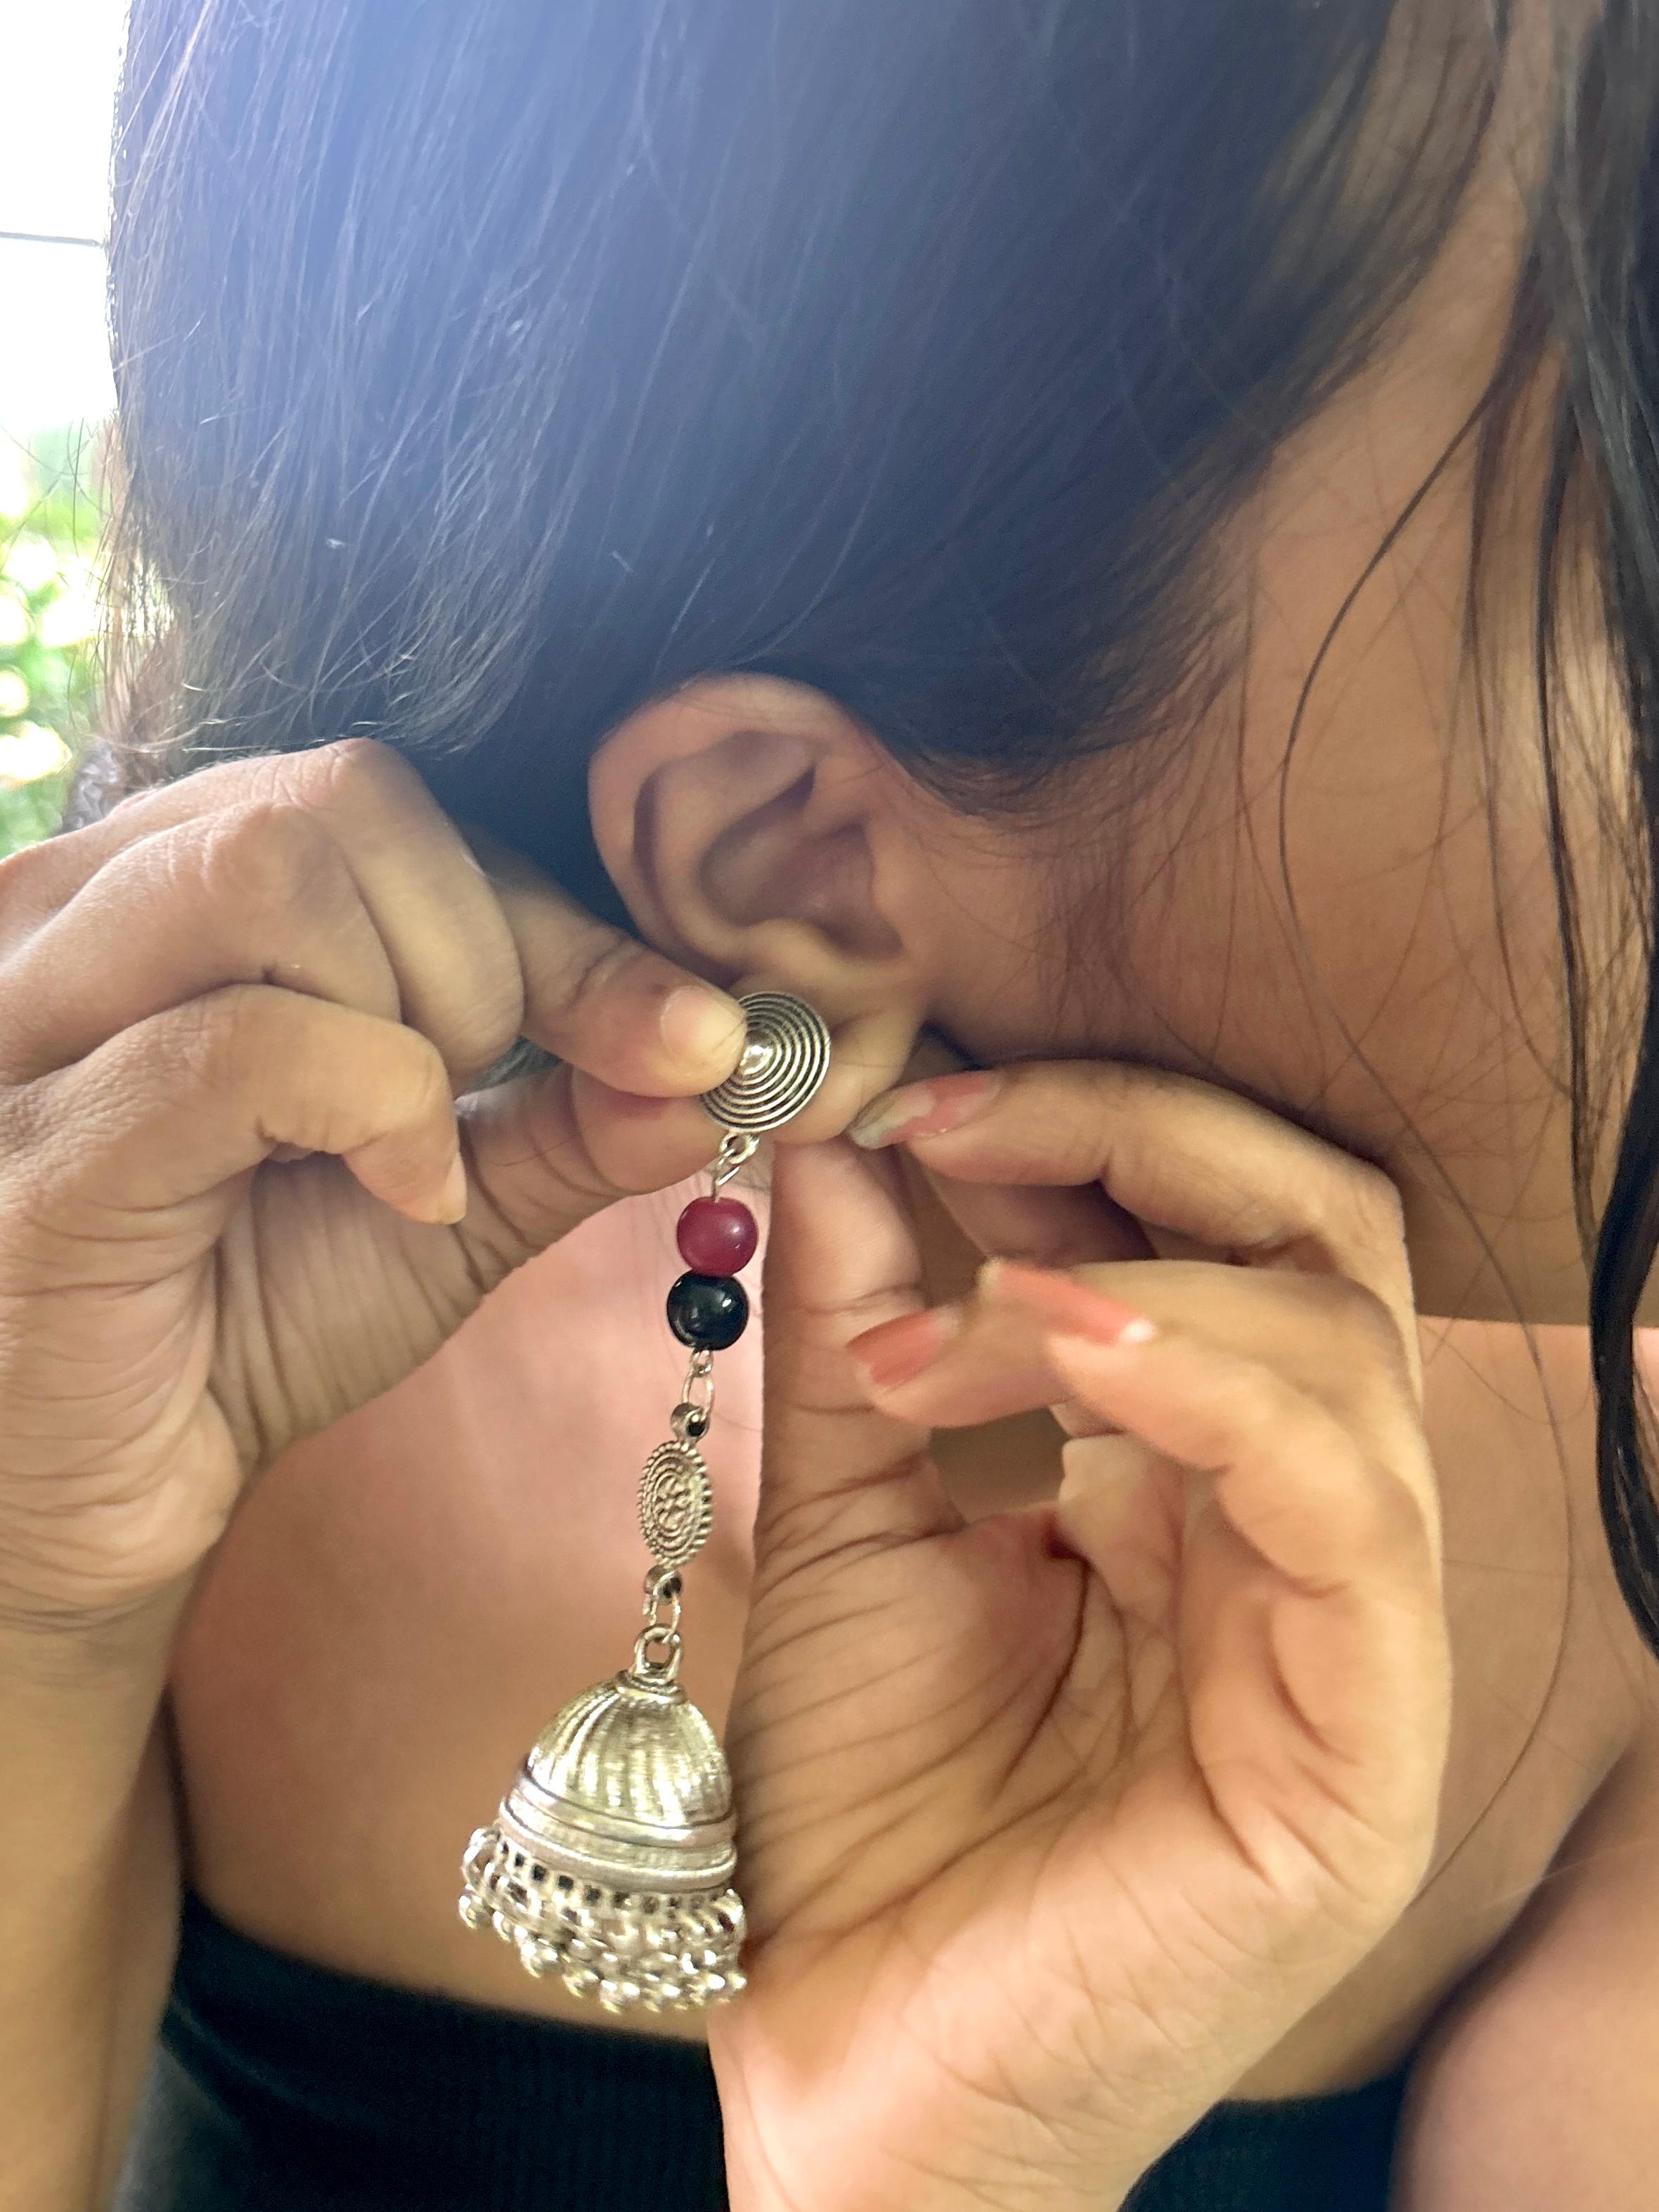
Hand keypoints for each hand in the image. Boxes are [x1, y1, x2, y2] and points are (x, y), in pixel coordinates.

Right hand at [0, 739, 747, 1631]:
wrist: (97, 1491)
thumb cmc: (247, 1318)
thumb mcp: (449, 1197)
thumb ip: (570, 1112)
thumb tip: (723, 1053)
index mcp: (171, 883)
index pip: (394, 804)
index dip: (565, 921)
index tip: (692, 1035)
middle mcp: (80, 906)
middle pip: (349, 796)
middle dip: (494, 954)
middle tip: (490, 1103)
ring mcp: (35, 1007)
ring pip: (282, 870)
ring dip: (422, 1014)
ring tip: (419, 1155)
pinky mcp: (46, 1137)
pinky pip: (247, 1033)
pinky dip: (378, 1104)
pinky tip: (401, 1199)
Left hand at [706, 1062, 1449, 2211]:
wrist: (855, 2071)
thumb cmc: (866, 1819)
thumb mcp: (850, 1531)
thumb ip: (864, 1344)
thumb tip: (842, 1145)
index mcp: (1193, 1476)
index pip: (1219, 1222)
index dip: (1082, 1121)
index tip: (906, 1096)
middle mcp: (1296, 1531)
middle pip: (1318, 1236)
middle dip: (1139, 1136)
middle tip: (952, 1117)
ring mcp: (1349, 1635)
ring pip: (1341, 1345)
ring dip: (1131, 1273)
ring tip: (957, 1301)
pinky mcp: (1363, 1744)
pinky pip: (1348, 1504)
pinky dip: (1215, 1385)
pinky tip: (1065, 1345)